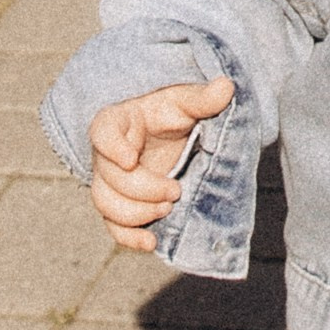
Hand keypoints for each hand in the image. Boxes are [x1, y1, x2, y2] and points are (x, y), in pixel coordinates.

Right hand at [86, 77, 233, 252]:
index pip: (103, 132)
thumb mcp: (186, 101)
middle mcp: (108, 154)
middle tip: (175, 190)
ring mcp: (112, 182)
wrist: (172, 133)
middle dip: (142, 189)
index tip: (131, 159)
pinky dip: (129, 238)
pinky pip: (113, 226)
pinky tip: (150, 243)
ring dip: (136, 213)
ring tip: (167, 209)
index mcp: (120, 121)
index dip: (111, 147)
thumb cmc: (173, 111)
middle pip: (109, 177)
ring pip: (106, 204)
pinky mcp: (121, 204)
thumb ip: (202, 98)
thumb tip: (227, 86)